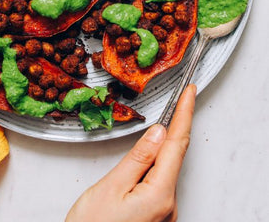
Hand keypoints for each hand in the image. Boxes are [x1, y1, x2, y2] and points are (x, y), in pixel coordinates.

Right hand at [66, 84, 195, 221]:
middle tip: (180, 98)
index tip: (191, 92)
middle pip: (173, 156)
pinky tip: (148, 154)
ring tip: (160, 123)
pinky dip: (155, 163)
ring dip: (163, 145)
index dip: (185, 114)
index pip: (176, 144)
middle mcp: (168, 206)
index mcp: (160, 195)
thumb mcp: (110, 187)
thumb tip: (158, 133)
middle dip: (176, 126)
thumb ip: (137, 158)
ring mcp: (164, 215)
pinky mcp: (155, 218)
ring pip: (165, 169)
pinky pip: (159, 182)